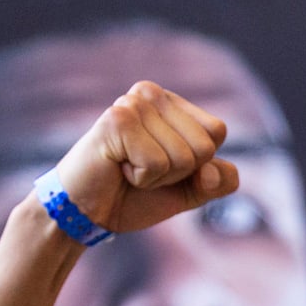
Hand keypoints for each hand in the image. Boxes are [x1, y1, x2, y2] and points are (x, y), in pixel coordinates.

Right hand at [51, 81, 238, 232]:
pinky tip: (117, 167)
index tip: (162, 165)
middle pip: (204, 146)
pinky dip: (141, 178)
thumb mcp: (189, 190)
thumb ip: (218, 180)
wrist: (86, 212)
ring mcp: (132, 104)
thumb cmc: (135, 195)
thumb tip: (210, 172)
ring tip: (127, 167)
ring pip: (183, 157)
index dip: (197, 163)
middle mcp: (151, 93)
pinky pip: (158, 164)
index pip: (216, 131)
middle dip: (178, 172)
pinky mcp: (117, 120)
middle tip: (141, 168)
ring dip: (157, 177)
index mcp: (170, 101)